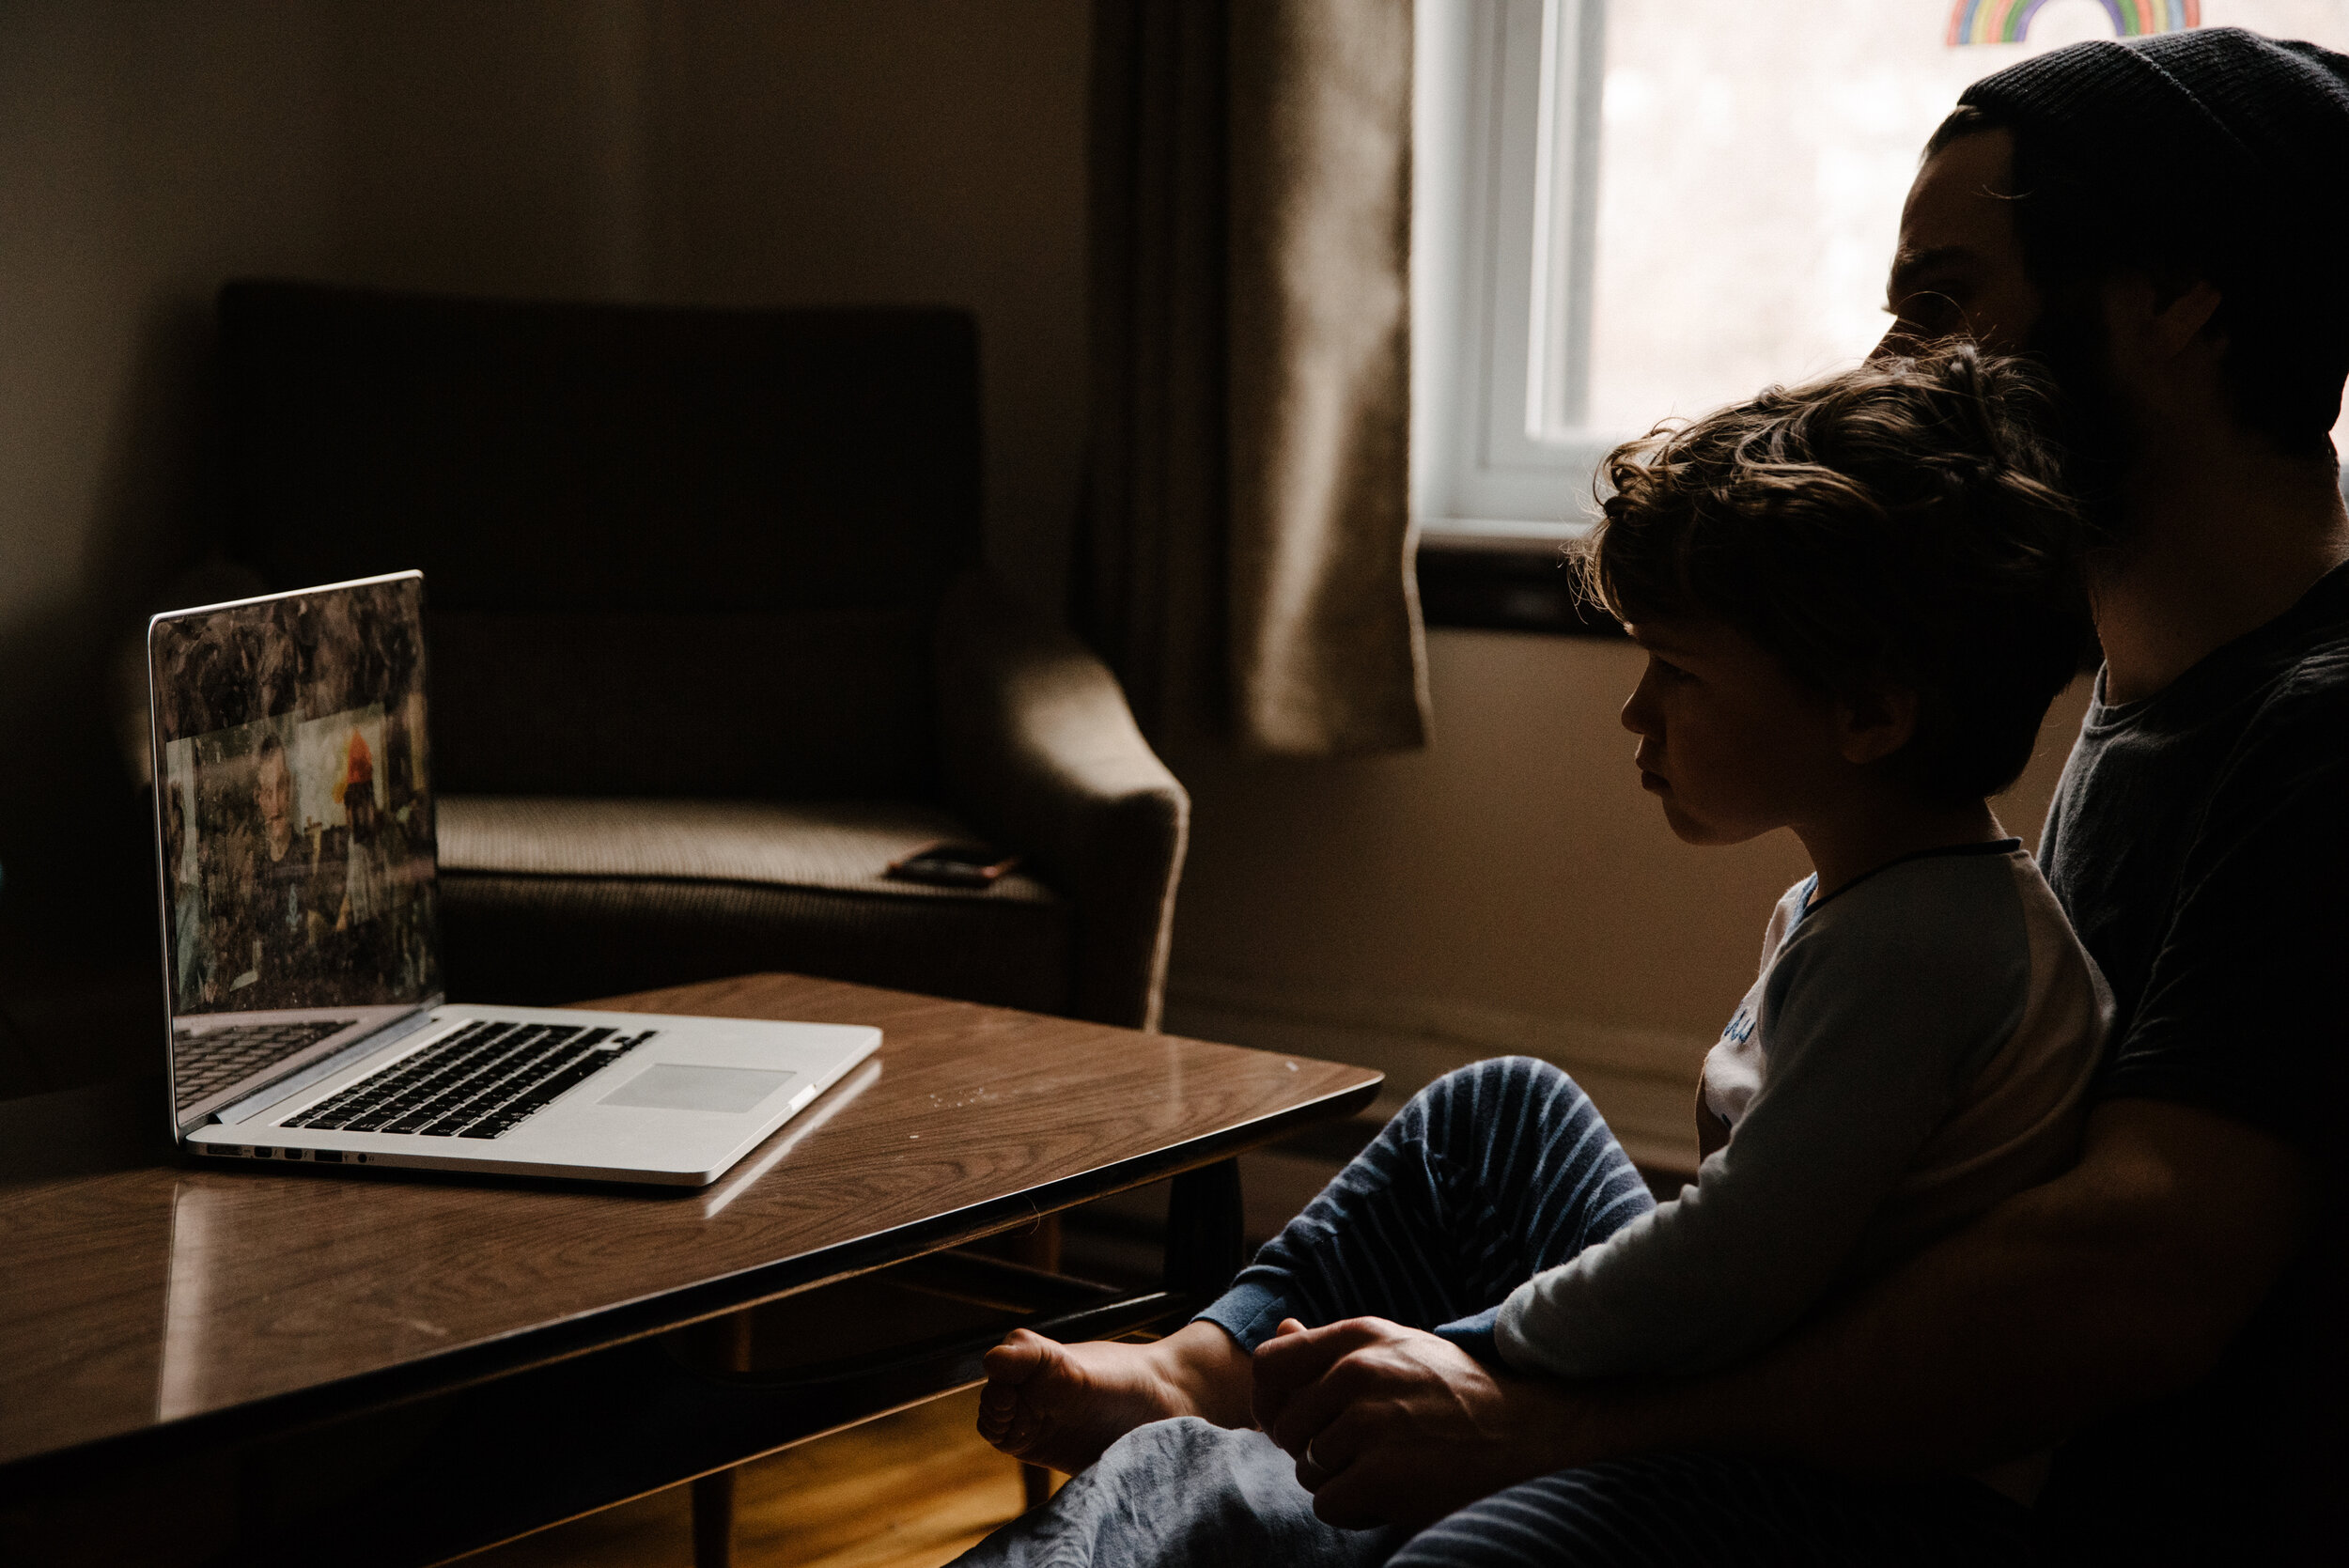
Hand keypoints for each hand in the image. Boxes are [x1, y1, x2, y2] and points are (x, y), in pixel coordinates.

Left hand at [1251, 1317, 1597, 1528]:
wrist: (1528, 1432)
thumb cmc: (1457, 1392)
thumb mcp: (1396, 1349)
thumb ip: (1330, 1346)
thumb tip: (1279, 1332)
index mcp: (1359, 1336)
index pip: (1271, 1366)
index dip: (1270, 1402)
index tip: (1295, 1422)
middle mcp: (1358, 1372)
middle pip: (1287, 1429)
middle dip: (1316, 1450)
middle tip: (1365, 1451)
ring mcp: (1369, 1423)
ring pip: (1307, 1471)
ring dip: (1341, 1481)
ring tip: (1389, 1467)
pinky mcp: (1380, 1473)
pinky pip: (1328, 1505)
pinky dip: (1356, 1510)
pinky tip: (1393, 1493)